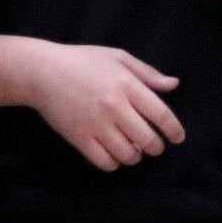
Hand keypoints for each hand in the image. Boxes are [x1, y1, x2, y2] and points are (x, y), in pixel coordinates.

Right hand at [23, 41, 184, 171]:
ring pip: (126, 153)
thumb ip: (148, 73)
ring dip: (135, 156)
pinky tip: (116, 157)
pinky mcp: (78, 138)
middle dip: (156, 147)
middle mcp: (114, 107)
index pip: (160, 113)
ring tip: (135, 151)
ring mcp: (95, 125)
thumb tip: (173, 84)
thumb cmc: (84, 61)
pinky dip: (114, 164)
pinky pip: (103, 161)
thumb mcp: (119, 58)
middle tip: (156, 147)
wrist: (43, 72)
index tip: (178, 138)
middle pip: (146, 138)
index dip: (173, 129)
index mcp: (127, 86)